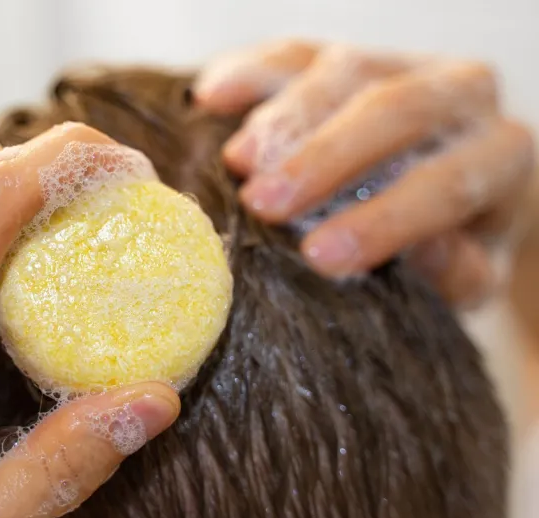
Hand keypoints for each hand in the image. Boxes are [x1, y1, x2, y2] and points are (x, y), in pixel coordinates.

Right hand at [194, 39, 535, 306]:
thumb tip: (426, 252)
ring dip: (283, 119)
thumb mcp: (463, 271)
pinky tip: (211, 97)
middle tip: (262, 204)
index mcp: (499, 153)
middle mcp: (459, 92)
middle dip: (322, 158)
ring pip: (342, 69)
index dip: (383, 220)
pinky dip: (250, 72)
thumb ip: (456, 270)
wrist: (445, 188)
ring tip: (237, 164)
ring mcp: (397, 63)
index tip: (317, 257)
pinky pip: (295, 52)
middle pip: (392, 109)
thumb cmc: (449, 239)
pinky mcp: (342, 56)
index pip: (448, 180)